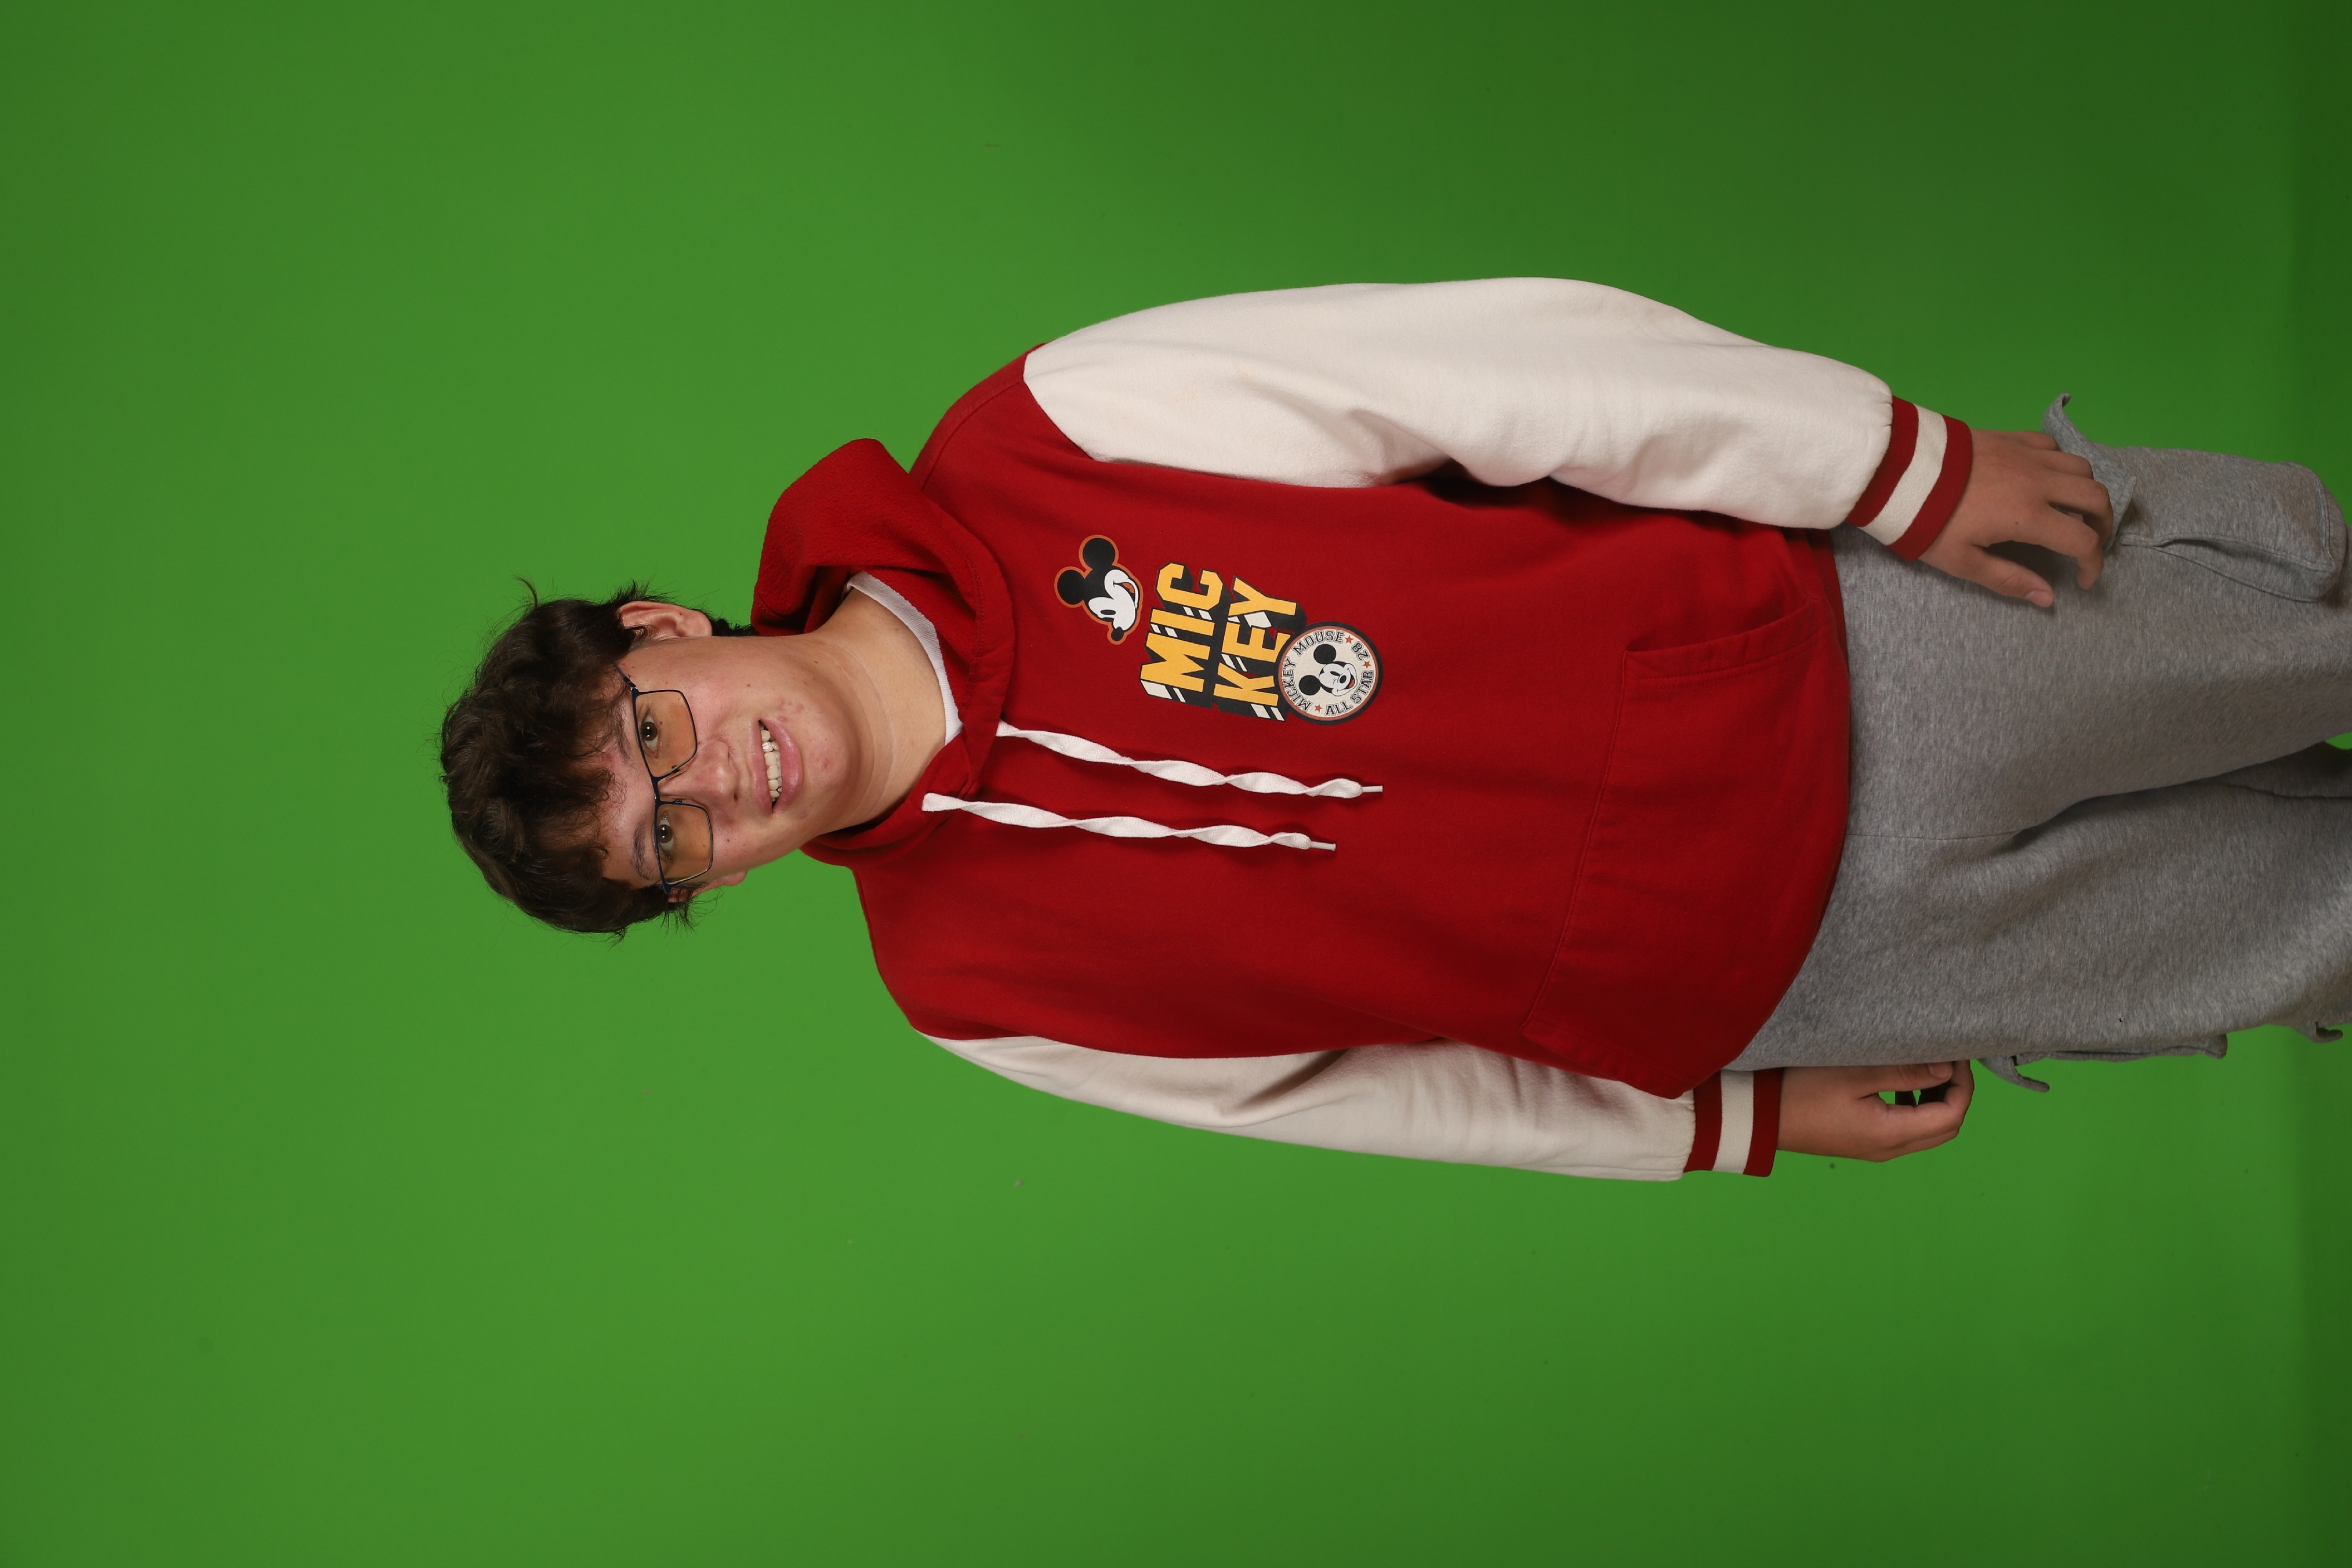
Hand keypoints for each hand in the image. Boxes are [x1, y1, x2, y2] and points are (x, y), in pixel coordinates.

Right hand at [1777, 1061, 1972, 1161]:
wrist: (1760, 1117)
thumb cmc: (1800, 1091)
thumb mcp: (1853, 1073)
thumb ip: (1903, 1071)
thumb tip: (1946, 1069)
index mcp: (1891, 1134)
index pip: (1951, 1116)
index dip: (1962, 1085)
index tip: (1954, 1055)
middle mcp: (1889, 1149)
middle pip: (1946, 1128)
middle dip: (1955, 1093)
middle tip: (1945, 1060)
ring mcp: (1877, 1150)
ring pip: (1928, 1131)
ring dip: (1936, 1101)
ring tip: (1924, 1068)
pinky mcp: (1865, 1143)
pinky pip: (1907, 1131)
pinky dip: (1915, 1108)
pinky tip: (1898, 1084)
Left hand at [1918, 430, 2114, 606]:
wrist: (1898, 470)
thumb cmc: (1927, 521)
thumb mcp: (1962, 561)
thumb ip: (2008, 579)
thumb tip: (2047, 597)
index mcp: (2029, 515)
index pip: (2083, 540)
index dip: (2092, 564)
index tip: (2083, 580)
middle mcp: (2038, 480)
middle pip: (2096, 497)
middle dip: (2104, 524)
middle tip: (2090, 542)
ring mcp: (2027, 454)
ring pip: (2081, 467)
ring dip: (2086, 491)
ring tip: (2073, 511)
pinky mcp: (2012, 437)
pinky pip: (2053, 446)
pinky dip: (2062, 464)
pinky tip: (2046, 479)